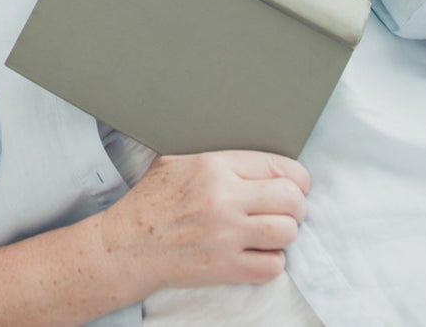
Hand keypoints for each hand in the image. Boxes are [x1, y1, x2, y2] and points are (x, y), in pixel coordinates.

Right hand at [99, 151, 308, 294]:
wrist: (129, 244)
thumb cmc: (152, 200)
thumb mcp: (178, 160)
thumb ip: (217, 156)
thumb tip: (254, 157)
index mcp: (214, 166)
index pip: (279, 166)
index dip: (296, 177)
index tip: (296, 185)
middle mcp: (224, 199)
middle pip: (291, 199)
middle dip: (297, 205)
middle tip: (289, 209)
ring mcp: (226, 236)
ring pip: (287, 232)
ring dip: (286, 233)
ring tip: (273, 231)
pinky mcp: (225, 268)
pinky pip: (272, 266)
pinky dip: (273, 261)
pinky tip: (259, 253)